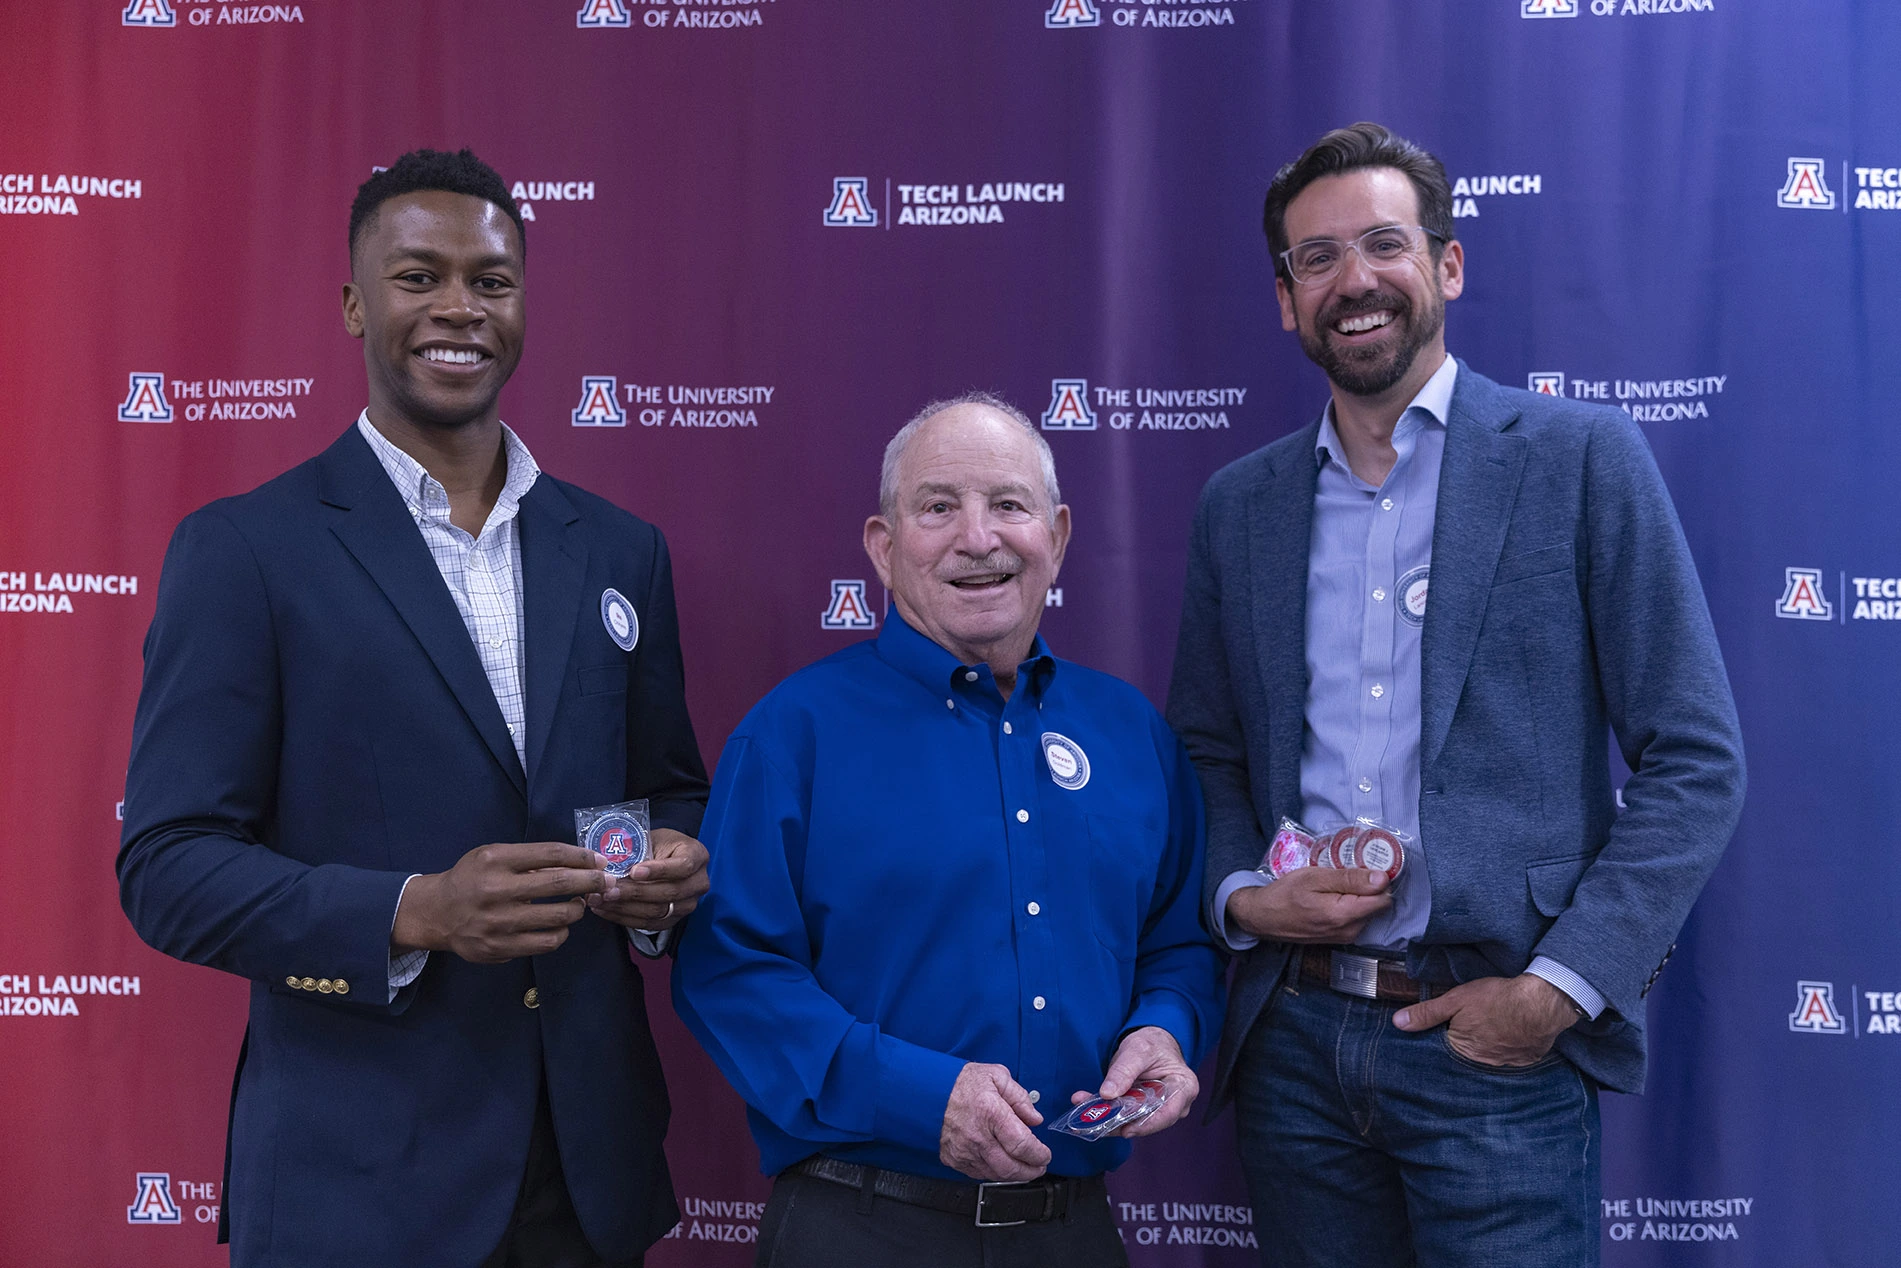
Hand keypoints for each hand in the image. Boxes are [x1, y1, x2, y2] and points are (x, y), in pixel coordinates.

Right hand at [392, 842, 607, 963]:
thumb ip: (530, 860)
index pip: (551, 854)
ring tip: (579, 904)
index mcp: (496, 860)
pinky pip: (545, 943)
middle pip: (559, 883)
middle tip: (606, 882)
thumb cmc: (472, 878)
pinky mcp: (499, 948)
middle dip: (591, 881)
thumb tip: (578, 864)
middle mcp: (496, 890)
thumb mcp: (493, 857)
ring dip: (577, 909)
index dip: (582, 857)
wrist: (437, 913)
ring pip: (557, 917)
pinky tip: (561, 926)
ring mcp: (498, 922)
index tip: (600, 861)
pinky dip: (561, 933)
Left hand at [585, 829, 708, 931]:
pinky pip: (649, 924)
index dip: (658, 870)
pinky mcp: (674, 919)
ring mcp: (688, 904)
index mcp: (697, 856)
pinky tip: (606, 910)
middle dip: (635, 892)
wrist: (667, 859)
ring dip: (626, 907)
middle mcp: (698, 883)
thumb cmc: (660, 846)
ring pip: (658, 911)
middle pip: (669, 892)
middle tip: (608, 889)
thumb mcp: (655, 839)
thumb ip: (640, 850)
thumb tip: (610, 863)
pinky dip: (625, 918)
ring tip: (601, 899)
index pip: (682, 866)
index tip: (634, 871)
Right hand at [939, 1063, 1050, 1181]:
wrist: (927, 1092)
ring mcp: (964, 1151)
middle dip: (1031, 1171)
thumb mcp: (996, 1076)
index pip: (1022, 1145)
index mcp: (991, 1113)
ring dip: (1014, 1174)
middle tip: (1039, 1166)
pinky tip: (1001, 1163)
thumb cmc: (960, 1083)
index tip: (1045, 1154)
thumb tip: (1035, 1118)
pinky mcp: (954, 1159)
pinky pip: (979, 1174)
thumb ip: (1019, 1097)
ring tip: (1024, 1166)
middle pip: (1011, 1167)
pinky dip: (994, 1172)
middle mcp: (978, 1136)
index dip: (1039, 1154)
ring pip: (996, 1175)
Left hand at [1070, 1025, 1197, 1137]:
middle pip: (1148, 1121)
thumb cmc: (1152, 1044)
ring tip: (1082, 1114)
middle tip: (1092, 1122)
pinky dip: (1105, 1113)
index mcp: (1183, 1087)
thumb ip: (1124, 1070)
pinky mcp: (1140, 1111)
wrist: (1150, 1042)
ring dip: (1106, 1119)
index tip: (1126, 1129)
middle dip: (1118, 1123)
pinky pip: (1123, 1116)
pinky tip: (1084, 1105)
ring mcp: (1158, 1110)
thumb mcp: (1138, 1049)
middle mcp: (1175, 1104)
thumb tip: (1108, 1094)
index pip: (1169, 1113)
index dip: (1148, 1124)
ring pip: (1133, 1122)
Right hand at [1226, 869, 1391, 942]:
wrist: (1263, 918)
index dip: (1378, 880)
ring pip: (1368, 911)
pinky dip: (1351, 905)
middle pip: (1378, 905)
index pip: (1383, 898)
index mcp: (1344, 915)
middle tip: (1345, 873)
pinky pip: (1357, 918)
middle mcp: (1350, 931)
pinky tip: (1332, 896)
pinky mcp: (1340, 938)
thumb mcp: (1313, 878)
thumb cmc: (1284, 894)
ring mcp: (1346, 937)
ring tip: (1335, 884)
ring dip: (1359, 896)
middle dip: (1369, 887)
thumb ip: (1349, 879)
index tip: (1364, 867)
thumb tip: (1382, 879)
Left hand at [1392, 974, 1579, 1066]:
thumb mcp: (1456, 999)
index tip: (1447, 1027)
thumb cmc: (1496, 998)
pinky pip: (1511, 1057)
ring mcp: (1505, 1063)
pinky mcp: (1525, 1060)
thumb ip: (1427, 1013)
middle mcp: (1481, 1062)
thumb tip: (1398, 1023)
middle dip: (1466, 1043)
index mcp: (1461, 1049)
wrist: (1541, 1003)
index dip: (1444, 1036)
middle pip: (1467, 1055)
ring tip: (1491, 1029)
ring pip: (1489, 1057)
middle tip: (1474, 1026)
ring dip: (1488, 1047)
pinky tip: (1510, 1035)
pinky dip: (1509, 1048)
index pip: (1444, 1048)